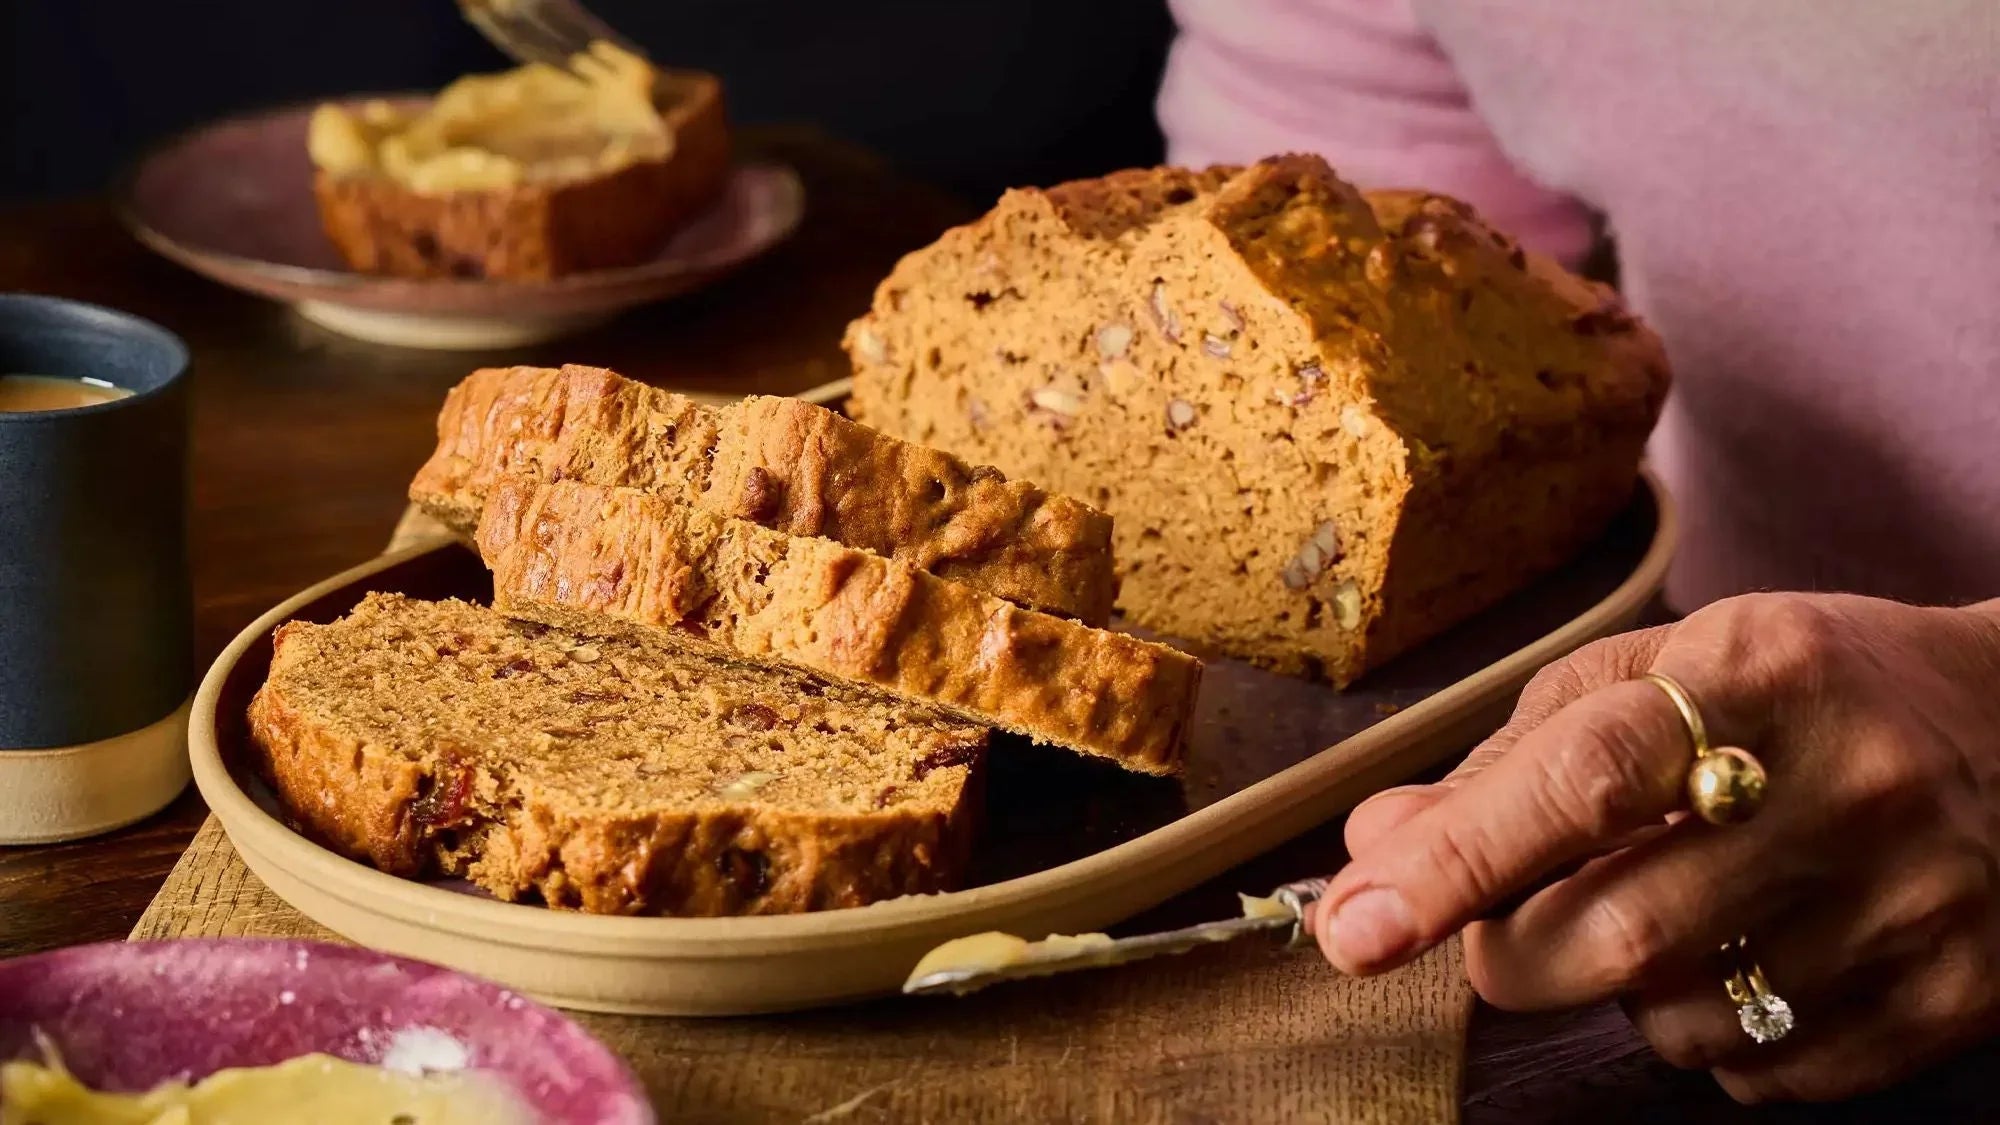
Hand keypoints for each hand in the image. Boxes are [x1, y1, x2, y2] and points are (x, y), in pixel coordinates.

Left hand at [1309, 592, 1999, 1101]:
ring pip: (1676, 1019)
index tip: (1353, 925)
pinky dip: (1711, 1028)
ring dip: (1622, 989)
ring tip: (1674, 906)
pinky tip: (1752, 949)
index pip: (1582, 781)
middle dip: (1509, 951)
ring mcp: (1915, 906)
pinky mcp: (1954, 1001)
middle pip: (1614, 932)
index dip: (1456, 860)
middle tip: (1500, 923)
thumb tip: (1375, 847)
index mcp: (1762, 673)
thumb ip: (1510, 759)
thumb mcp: (1662, 672)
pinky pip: (1759, 1071)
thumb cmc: (1802, 689)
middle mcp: (1851, 789)